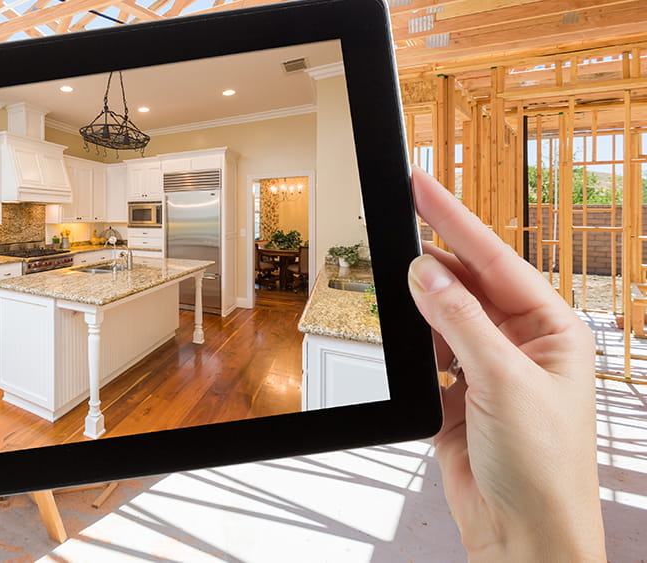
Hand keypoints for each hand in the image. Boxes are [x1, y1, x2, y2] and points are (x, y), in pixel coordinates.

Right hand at [407, 168, 604, 560]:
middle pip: (468, 283)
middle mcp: (521, 344)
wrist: (523, 534)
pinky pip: (426, 353)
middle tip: (396, 217)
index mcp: (554, 331)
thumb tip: (424, 274)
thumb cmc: (544, 469)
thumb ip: (460, 322)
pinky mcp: (456, 396)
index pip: (496, 260)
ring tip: (393, 277)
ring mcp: (487, 370)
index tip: (422, 186)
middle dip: (433, 255)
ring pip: (442, 316)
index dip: (456, 220)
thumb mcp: (504, 382)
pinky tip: (403, 328)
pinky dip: (412, 341)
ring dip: (419, 302)